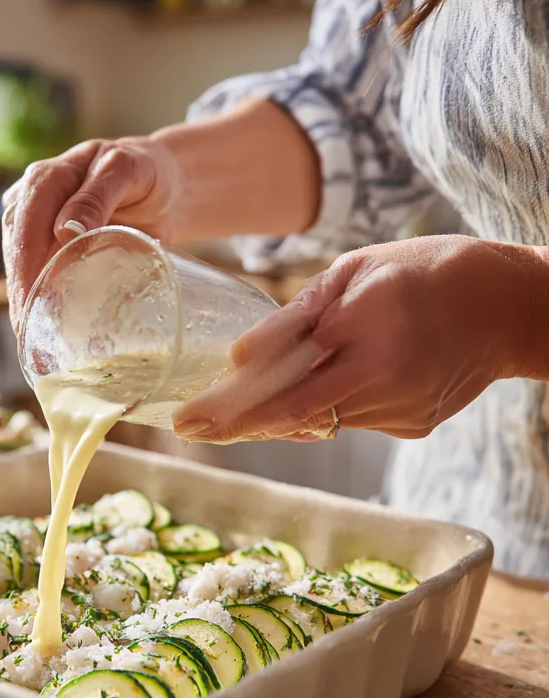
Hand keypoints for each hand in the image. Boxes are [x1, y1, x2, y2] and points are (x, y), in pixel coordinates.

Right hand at [0, 136, 183, 328]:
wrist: (162, 183)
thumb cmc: (145, 171)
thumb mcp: (126, 170)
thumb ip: (97, 195)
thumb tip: (64, 231)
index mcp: (45, 179)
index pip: (25, 229)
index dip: (24, 272)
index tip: (28, 308)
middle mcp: (31, 203)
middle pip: (17, 255)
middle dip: (20, 299)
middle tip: (29, 342)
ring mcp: (37, 227)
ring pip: (22, 269)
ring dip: (26, 306)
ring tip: (33, 346)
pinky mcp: (49, 249)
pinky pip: (39, 276)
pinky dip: (40, 303)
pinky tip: (43, 331)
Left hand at [173, 235, 547, 442]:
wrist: (510, 306)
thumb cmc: (424, 271)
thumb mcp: (355, 269)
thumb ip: (297, 315)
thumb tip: (241, 356)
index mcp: (366, 328)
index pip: (284, 382)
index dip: (233, 407)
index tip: (188, 420)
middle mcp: (383, 378)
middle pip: (292, 415)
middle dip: (236, 423)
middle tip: (189, 428)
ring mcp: (401, 409)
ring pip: (318, 422)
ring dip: (274, 414)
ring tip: (231, 410)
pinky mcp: (413, 425)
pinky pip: (349, 420)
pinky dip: (320, 409)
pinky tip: (316, 388)